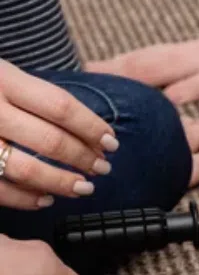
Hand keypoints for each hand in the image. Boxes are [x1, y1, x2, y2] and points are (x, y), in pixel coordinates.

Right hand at [0, 59, 117, 209]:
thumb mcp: (3, 75)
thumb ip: (39, 97)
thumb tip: (94, 129)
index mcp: (3, 78)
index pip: (62, 108)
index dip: (93, 128)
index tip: (112, 143)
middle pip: (50, 140)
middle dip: (84, 158)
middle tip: (102, 168)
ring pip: (27, 169)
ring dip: (62, 183)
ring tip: (83, 187)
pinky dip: (27, 199)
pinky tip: (46, 199)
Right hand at [86, 26, 198, 104]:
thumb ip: (196, 86)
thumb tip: (168, 100)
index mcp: (177, 63)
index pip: (138, 73)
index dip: (114, 83)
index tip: (91, 92)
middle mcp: (168, 56)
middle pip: (128, 66)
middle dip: (103, 77)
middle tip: (77, 90)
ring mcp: (169, 54)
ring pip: (133, 62)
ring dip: (110, 71)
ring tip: (87, 84)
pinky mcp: (173, 57)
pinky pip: (142, 63)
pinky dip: (125, 68)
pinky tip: (116, 75)